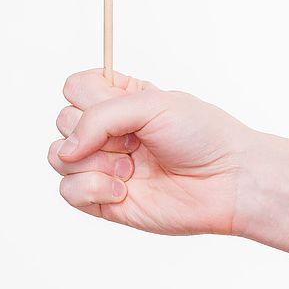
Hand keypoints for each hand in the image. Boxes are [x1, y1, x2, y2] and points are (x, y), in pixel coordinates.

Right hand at [48, 70, 255, 235]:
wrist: (229, 181)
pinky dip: (91, 189)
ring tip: (131, 167)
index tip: (119, 104)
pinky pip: (68, 191)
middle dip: (94, 131)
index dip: (87, 96)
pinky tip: (122, 190)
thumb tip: (65, 150)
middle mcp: (107, 133)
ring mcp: (102, 166)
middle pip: (62, 121)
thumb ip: (99, 117)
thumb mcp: (151, 105)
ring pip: (58, 157)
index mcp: (119, 101)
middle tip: (134, 141)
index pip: (74, 88)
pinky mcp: (102, 200)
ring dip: (94, 161)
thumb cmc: (201, 136)